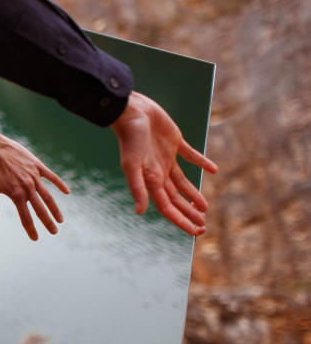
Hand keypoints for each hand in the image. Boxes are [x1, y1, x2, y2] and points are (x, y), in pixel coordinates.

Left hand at [0, 127, 69, 240]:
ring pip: (48, 196)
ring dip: (55, 209)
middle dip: (48, 222)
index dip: (31, 229)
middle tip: (54, 232)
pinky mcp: (38, 166)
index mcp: (16, 195)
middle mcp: (27, 187)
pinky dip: (60, 184)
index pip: (26, 217)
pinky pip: (52, 177)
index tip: (35, 238)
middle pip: (40, 209)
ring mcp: (34, 176)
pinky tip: (67, 192)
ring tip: (61, 219)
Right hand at [110, 91, 218, 235]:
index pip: (167, 207)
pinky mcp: (175, 142)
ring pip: (183, 182)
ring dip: (194, 195)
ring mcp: (167, 158)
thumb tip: (140, 212)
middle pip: (176, 199)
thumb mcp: (132, 165)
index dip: (181, 220)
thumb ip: (137, 187)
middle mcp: (158, 172)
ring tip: (205, 208)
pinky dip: (202, 163)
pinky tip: (213, 170)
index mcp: (150, 180)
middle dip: (188, 213)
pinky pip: (191, 156)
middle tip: (202, 226)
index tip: (194, 232)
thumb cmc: (130, 138)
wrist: (132, 111)